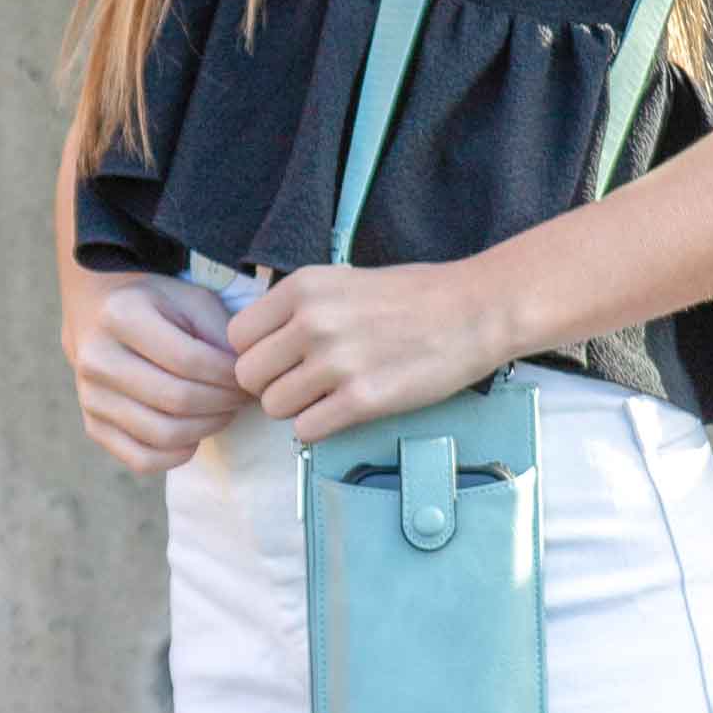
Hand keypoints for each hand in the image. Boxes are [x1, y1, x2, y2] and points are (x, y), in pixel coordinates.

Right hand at [63, 269, 256, 474]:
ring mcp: (90, 397)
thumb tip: (242, 377)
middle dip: (222, 403)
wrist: (100, 317)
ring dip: (206, 428)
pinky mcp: (93, 425)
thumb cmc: (157, 306)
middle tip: (241, 396)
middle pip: (176, 400)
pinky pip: (141, 459)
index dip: (227, 375)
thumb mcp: (191, 300)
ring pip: (162, 434)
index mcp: (121, 316)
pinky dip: (177, 455)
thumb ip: (219, 332)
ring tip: (224, 411)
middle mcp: (98, 359)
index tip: (247, 376)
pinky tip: (194, 433)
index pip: (189, 360)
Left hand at [223, 261, 504, 445]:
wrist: (474, 310)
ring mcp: (336, 361)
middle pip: (248, 375)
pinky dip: (319, 427)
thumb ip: (299, 307)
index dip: (257, 352)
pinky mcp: (362, 400)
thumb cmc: (411, 296)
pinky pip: (305, 431)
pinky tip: (344, 410)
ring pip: (274, 407)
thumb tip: (260, 343)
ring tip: (328, 395)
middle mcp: (312, 321)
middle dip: (271, 383)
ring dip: (296, 408)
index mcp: (303, 287)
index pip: (238, 335)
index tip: (282, 358)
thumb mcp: (343, 281)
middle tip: (304, 382)